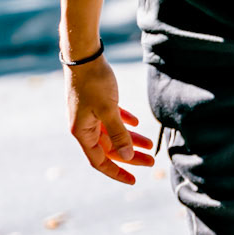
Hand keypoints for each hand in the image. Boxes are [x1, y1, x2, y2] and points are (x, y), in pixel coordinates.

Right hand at [65, 56, 155, 183]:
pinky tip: (137, 123)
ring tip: (150, 144)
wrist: (83, 54)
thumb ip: (119, 133)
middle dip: (130, 156)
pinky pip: (111, 118)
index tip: (133, 179)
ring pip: (112, 133)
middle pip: (109, 148)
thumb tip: (127, 155)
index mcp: (82, 132)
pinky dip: (124, 122)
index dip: (117, 172)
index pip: (99, 161)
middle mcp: (84, 126)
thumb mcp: (108, 110)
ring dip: (130, 139)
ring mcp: (88, 114)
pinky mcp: (94, 102)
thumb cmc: (93, 82)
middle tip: (151, 161)